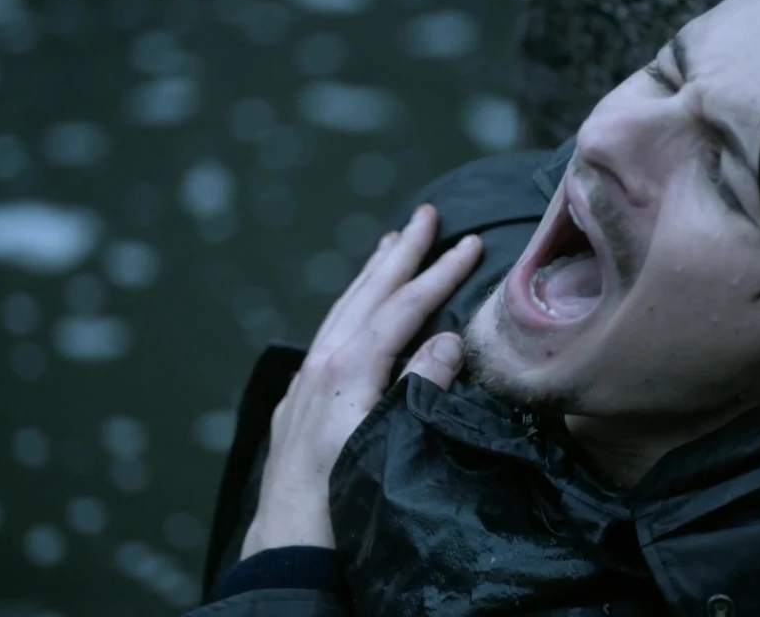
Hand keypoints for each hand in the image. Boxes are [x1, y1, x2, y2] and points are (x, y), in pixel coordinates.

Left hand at [240, 204, 482, 557]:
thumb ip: (418, 387)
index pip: (402, 308)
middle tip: (426, 215)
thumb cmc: (341, 498)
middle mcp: (322, 364)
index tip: (470, 244)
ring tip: (389, 245)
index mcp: (346, 368)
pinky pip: (331, 333)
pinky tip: (356, 311)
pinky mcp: (299, 400)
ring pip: (343, 310)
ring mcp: (306, 381)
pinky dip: (352, 307)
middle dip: (400, 253)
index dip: (439, 274)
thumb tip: (450, 341)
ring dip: (371, 275)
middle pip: (367, 294)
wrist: (289, 544)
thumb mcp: (387, 440)